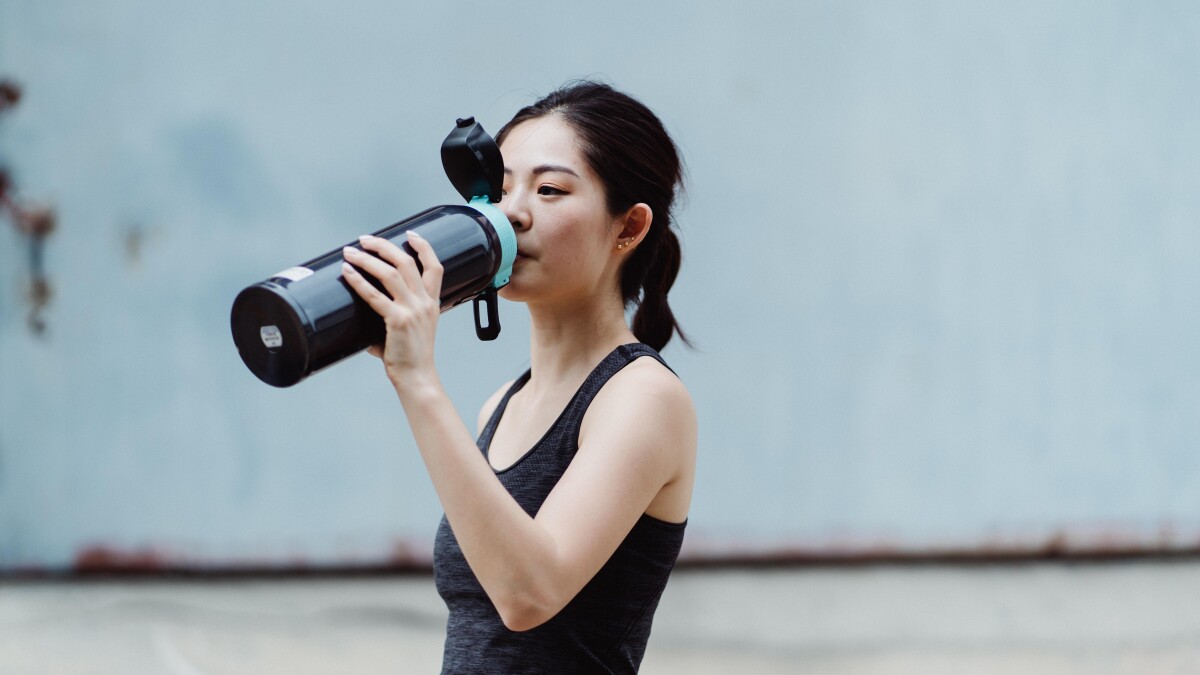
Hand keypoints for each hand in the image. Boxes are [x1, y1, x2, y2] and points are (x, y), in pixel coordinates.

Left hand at [341, 231, 443, 386]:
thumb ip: (393, 315)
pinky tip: (348, 273)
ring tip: (350, 253)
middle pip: (406, 262)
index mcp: (432, 303)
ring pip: (390, 273)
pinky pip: (374, 295)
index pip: (435, 266)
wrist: (418, 377)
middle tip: (365, 240)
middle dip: (383, 246)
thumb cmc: (410, 357)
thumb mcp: (412, 330)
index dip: (424, 247)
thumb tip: (364, 315)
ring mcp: (412, 311)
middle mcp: (424, 303)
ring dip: (367, 259)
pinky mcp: (397, 321)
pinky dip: (359, 281)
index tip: (410, 234)